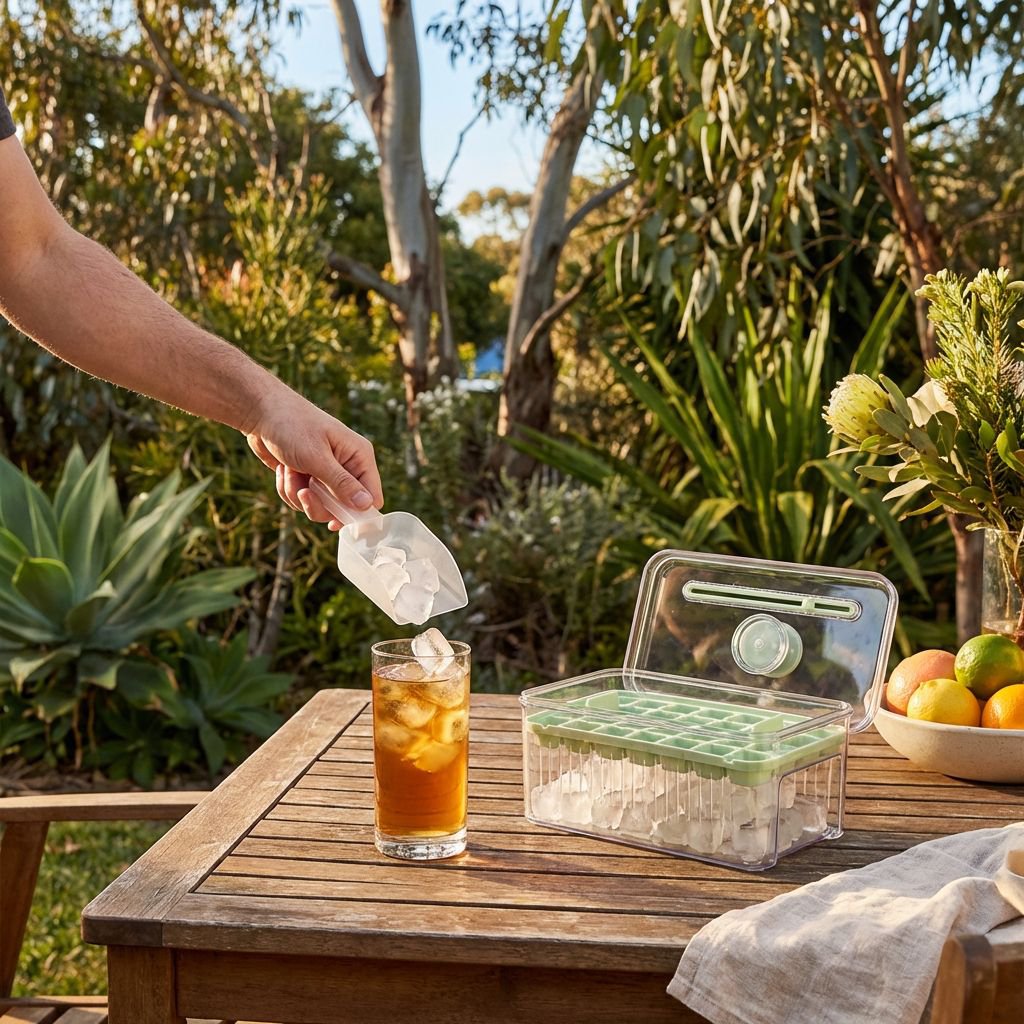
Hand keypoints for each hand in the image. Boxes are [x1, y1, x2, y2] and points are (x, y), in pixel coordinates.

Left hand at [245, 390, 382, 530]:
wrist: (261, 413)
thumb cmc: (292, 426)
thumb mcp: (317, 457)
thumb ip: (342, 484)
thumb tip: (367, 505)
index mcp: (359, 457)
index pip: (372, 496)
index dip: (357, 513)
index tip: (335, 521)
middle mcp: (347, 467)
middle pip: (343, 508)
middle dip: (318, 504)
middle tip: (303, 492)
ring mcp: (326, 474)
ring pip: (320, 507)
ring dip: (298, 496)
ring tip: (289, 471)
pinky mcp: (308, 479)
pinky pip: (303, 501)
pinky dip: (289, 490)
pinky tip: (284, 471)